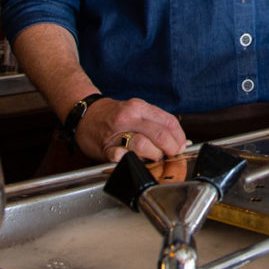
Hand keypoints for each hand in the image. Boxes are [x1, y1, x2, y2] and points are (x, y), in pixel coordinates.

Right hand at [74, 96, 188, 161]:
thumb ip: (157, 124)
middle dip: (171, 148)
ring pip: (143, 146)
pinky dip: (131, 161)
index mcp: (139, 107)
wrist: (85, 115)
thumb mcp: (137, 111)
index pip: (168, 121)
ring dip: (154, 155)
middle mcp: (128, 117)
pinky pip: (121, 157)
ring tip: (154, 157)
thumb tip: (181, 141)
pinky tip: (135, 160)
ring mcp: (116, 133)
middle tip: (173, 154)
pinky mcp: (105, 149)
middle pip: (159, 135)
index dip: (179, 136)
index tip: (182, 144)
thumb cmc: (114, 115)